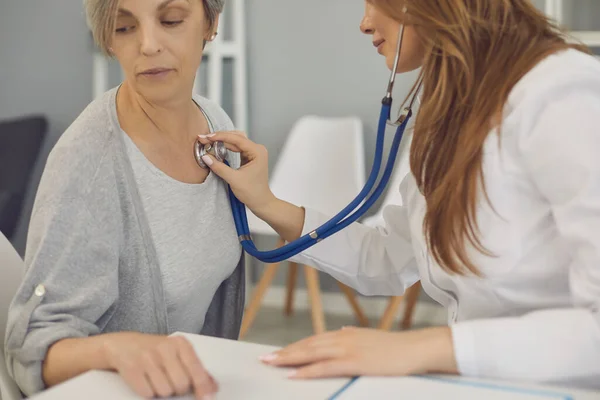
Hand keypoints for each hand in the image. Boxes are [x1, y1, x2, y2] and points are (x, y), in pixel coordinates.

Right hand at [102, 332, 216, 398]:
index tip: (206, 398)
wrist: (123, 344)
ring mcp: (147, 357)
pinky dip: (148, 392)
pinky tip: (145, 380)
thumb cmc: (156, 352)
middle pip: (181, 385)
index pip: (196, 370)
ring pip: (165, 391)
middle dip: (178, 389)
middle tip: (171, 380)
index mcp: (180, 344)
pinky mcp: (132, 368)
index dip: (202, 387)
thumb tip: (212, 388)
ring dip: (162, 391)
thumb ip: (196, 368)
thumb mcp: (178, 352)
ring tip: (157, 378)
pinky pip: (147, 393)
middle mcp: (165, 348)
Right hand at [197, 131, 275, 212]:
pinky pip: (236, 148)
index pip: (236, 139)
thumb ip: (219, 167)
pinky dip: (226, 147)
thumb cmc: (253, 192)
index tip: (208, 137)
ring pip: (235, 141)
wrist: (260, 202)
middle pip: (236, 137)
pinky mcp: (249, 157)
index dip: (220, 137)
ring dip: (222, 141)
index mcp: (257, 152)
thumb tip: (206, 157)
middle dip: (220, 137)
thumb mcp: (234, 179)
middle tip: (205, 138)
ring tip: (209, 141)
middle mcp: (257, 149)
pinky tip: (217, 147)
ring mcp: (253, 153)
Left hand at [259, 326, 456, 378]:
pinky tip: (294, 374)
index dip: (294, 347)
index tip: (278, 352)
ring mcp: (347, 349)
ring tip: (271, 363)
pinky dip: (307, 370)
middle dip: (284, 352)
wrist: (412, 349)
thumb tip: (343, 331)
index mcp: (344, 334)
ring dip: (288, 358)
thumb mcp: (369, 337)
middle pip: (307, 345)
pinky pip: (324, 367)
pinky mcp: (353, 362)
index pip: (313, 340)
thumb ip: (353, 335)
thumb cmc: (393, 347)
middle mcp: (342, 338)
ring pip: (311, 353)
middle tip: (264, 358)